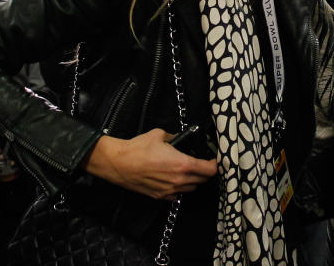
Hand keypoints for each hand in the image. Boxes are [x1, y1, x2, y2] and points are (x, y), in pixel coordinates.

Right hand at [84, 128, 216, 199]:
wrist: (118, 163)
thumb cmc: (138, 148)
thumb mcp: (160, 135)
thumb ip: (175, 137)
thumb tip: (180, 138)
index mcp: (182, 164)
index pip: (209, 170)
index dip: (215, 165)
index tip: (214, 160)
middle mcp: (179, 180)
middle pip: (202, 181)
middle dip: (205, 172)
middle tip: (202, 164)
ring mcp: (169, 191)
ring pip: (191, 189)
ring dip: (193, 181)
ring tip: (188, 171)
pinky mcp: (160, 196)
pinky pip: (177, 195)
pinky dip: (180, 189)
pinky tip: (175, 180)